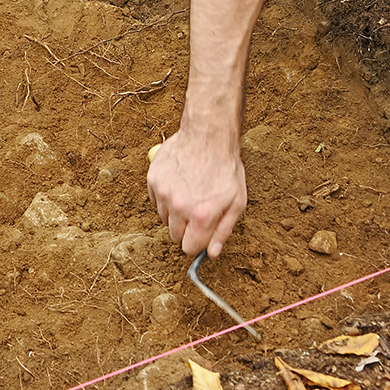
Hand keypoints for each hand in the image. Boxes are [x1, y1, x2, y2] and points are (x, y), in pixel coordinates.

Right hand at [148, 126, 249, 256]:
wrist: (209, 135)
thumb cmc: (226, 168)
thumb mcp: (237, 202)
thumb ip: (223, 231)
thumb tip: (211, 254)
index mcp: (201, 216)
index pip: (189, 248)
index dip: (197, 243)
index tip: (201, 233)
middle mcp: (179, 207)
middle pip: (175, 236)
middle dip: (186, 228)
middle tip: (197, 210)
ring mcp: (163, 193)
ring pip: (165, 218)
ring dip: (175, 212)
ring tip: (189, 192)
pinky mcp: (153, 180)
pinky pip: (156, 201)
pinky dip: (165, 197)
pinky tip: (179, 183)